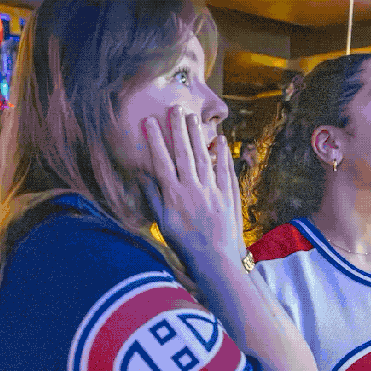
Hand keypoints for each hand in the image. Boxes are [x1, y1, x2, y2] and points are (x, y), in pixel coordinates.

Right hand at [143, 106, 244, 271]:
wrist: (216, 262)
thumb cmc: (185, 246)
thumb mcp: (163, 224)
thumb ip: (153, 198)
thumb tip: (142, 176)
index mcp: (174, 195)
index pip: (162, 161)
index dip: (155, 140)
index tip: (149, 122)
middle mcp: (193, 188)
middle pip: (183, 152)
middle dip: (177, 129)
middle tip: (174, 108)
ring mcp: (212, 190)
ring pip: (203, 156)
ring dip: (197, 135)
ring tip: (192, 117)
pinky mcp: (229, 195)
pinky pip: (224, 169)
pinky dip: (221, 154)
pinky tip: (219, 140)